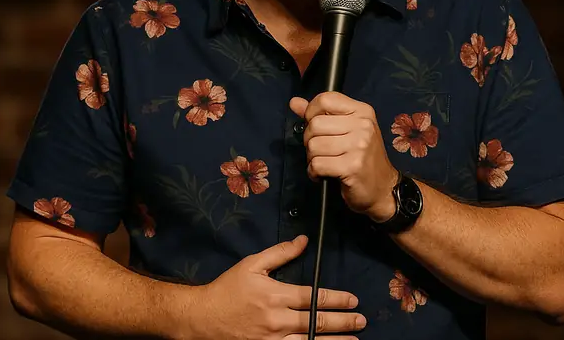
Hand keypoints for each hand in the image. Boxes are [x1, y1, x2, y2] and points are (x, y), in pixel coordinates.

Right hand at [186, 235, 365, 338]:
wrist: (202, 318)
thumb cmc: (228, 289)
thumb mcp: (251, 265)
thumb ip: (280, 253)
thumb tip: (303, 241)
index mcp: (275, 295)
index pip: (313, 297)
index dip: (336, 299)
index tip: (353, 299)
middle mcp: (277, 319)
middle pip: (316, 322)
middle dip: (342, 322)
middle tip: (361, 320)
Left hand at [290, 92, 397, 222]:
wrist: (382, 188)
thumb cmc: (362, 158)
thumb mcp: (346, 130)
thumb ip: (320, 115)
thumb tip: (295, 102)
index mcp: (362, 111)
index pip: (325, 99)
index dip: (311, 113)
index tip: (316, 127)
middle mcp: (363, 125)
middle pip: (315, 124)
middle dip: (309, 140)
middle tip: (321, 150)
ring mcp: (359, 146)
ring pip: (313, 145)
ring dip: (312, 158)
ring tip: (324, 162)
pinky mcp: (352, 166)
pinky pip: (317, 164)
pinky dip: (314, 172)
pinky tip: (323, 174)